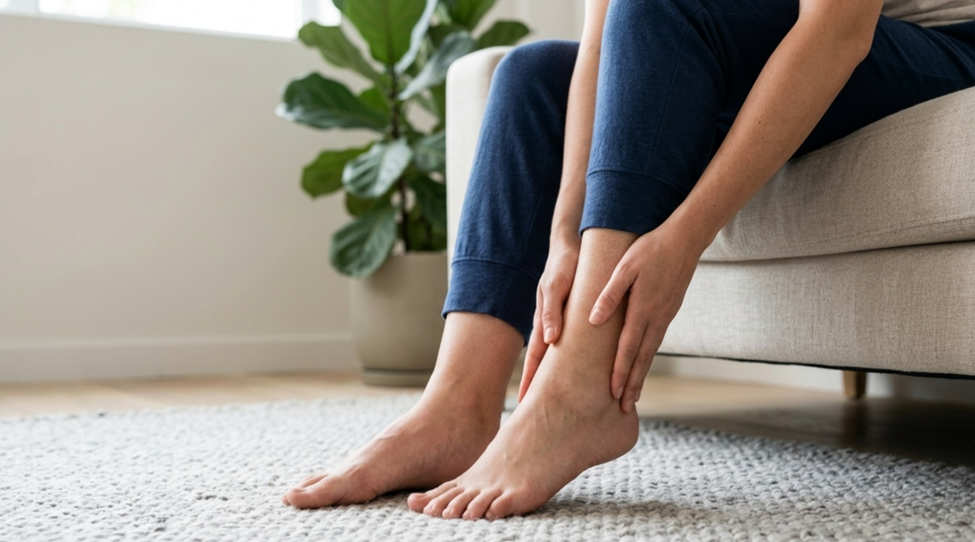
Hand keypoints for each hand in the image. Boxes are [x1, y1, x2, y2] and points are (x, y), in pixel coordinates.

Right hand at [517, 234, 580, 401]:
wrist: (571, 249)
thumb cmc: (563, 267)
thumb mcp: (556, 287)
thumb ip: (551, 312)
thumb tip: (549, 339)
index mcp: (544, 324)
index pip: (535, 361)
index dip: (530, 383)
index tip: (524, 405)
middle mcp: (550, 328)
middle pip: (542, 365)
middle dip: (537, 389)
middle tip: (533, 414)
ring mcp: (559, 326)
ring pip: (555, 358)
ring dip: (551, 379)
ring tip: (553, 402)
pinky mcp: (570, 320)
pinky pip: (568, 346)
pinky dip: (567, 362)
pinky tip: (574, 373)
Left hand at [588, 223, 703, 411]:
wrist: (686, 239)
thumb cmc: (651, 249)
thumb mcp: (625, 267)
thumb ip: (610, 294)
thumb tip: (593, 320)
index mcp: (643, 309)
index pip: (628, 348)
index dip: (619, 372)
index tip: (613, 393)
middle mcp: (656, 318)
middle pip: (642, 359)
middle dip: (632, 384)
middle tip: (625, 407)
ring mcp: (665, 316)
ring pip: (651, 352)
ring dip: (641, 375)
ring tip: (633, 395)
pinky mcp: (669, 311)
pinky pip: (657, 341)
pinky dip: (648, 358)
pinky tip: (643, 365)